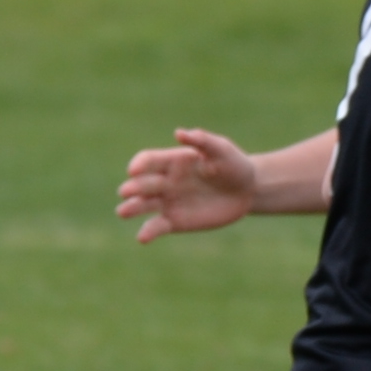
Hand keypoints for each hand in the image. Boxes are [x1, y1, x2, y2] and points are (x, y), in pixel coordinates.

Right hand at [117, 129, 264, 240]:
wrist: (247, 190)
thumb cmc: (232, 164)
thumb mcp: (221, 149)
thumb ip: (202, 141)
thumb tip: (179, 133)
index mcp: (172, 161)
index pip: (148, 161)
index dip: (139, 164)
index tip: (134, 170)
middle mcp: (165, 181)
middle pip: (142, 184)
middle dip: (133, 188)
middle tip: (126, 192)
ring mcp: (168, 202)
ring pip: (143, 205)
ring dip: (131, 208)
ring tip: (123, 212)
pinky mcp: (175, 221)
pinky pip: (157, 226)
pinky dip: (148, 232)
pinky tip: (142, 238)